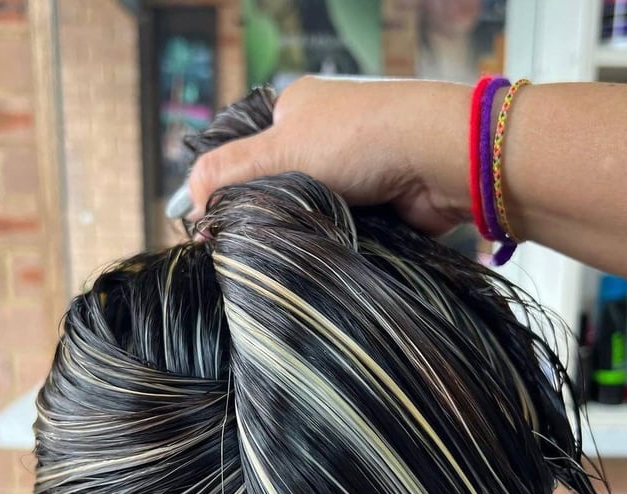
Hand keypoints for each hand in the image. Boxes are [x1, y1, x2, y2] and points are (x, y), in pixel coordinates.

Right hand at [186, 76, 472, 234]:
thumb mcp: (280, 149)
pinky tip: (322, 250)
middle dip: (266, 212)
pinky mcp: (376, 203)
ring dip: (301, 228)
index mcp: (296, 109)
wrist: (437, 159)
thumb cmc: (360, 138)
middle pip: (276, 184)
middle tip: (249, 240)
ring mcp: (353, 170)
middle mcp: (324, 136)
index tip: (210, 224)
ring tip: (289, 246)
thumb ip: (226, 172)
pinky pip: (338, 228)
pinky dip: (330, 239)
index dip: (226, 187)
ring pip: (307, 210)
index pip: (245, 151)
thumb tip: (188, 205)